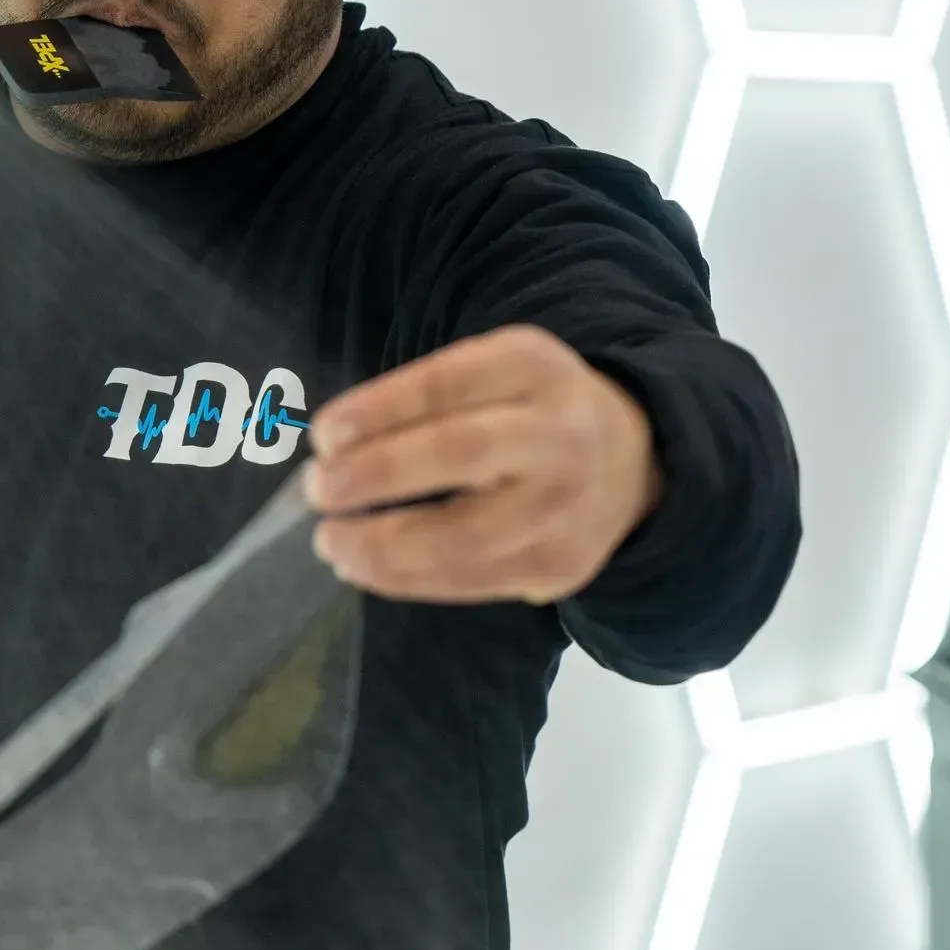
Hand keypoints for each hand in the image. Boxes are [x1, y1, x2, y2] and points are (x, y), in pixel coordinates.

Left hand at [303, 325, 660, 604]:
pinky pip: (469, 581)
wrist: (631, 462)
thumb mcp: (496, 372)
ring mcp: (564, 507)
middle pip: (459, 454)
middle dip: (376, 475)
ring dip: (381, 545)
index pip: (447, 385)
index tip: (323, 435)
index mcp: (534, 368)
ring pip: (462, 536)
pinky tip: (365, 569)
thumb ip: (427, 398)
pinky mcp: (559, 566)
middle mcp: (559, 434)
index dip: (379, 410)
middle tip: (318, 491)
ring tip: (331, 542)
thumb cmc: (530, 411)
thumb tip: (332, 452)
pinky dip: (405, 579)